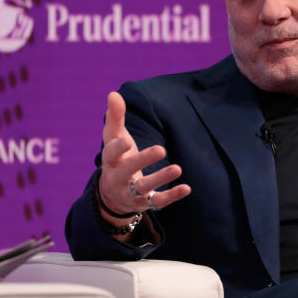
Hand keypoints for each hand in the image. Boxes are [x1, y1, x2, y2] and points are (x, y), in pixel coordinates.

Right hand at [98, 92, 190, 222]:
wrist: (112, 195)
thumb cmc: (117, 157)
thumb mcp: (114, 138)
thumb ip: (115, 117)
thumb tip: (113, 94)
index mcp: (110, 160)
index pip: (111, 153)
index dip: (118, 147)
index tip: (126, 140)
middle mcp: (118, 177)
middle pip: (127, 170)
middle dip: (142, 160)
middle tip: (161, 149)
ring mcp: (131, 192)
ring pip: (144, 187)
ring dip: (160, 178)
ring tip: (178, 168)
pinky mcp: (144, 203)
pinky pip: (158, 202)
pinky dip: (172, 195)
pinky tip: (187, 188)